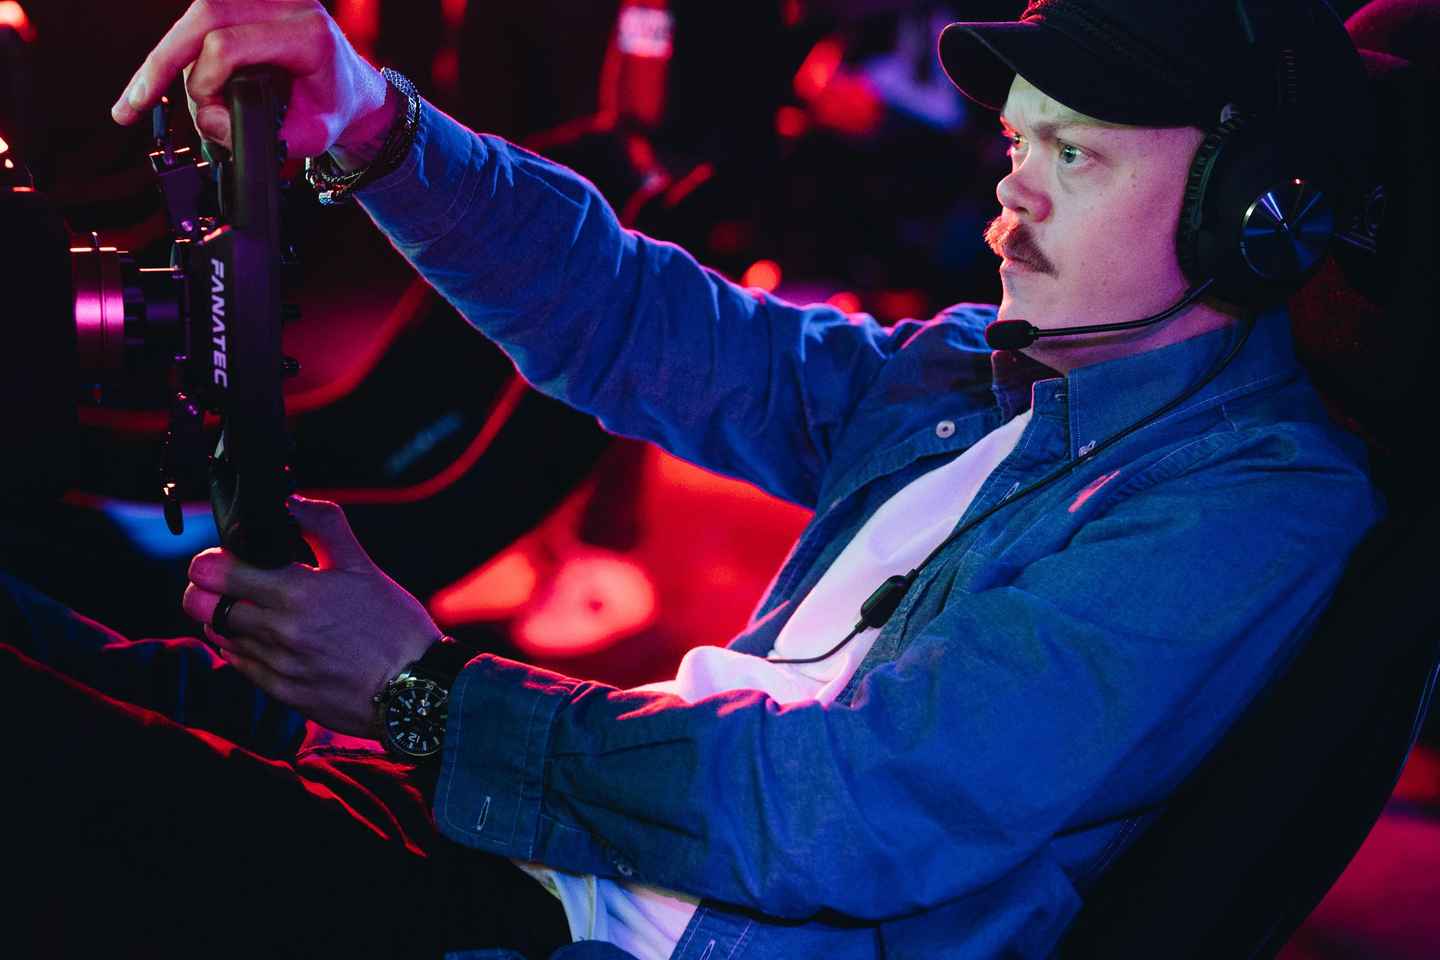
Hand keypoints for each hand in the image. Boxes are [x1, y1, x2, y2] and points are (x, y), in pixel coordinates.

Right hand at [110, 0, 394, 160]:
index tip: (204, 115)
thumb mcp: (308, 137)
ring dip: (166, 57)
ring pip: (196, 14)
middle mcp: (286, 2)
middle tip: (133, 107)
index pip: (229, 44)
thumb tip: (208, 120)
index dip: (203, 81)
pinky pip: (201, 15)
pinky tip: (156, 75)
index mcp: (307, 34)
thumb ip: (259, 133)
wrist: (350, 87)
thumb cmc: (331, 109)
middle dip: (163, 63)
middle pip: (203, 17)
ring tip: (141, 98)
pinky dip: (177, 47)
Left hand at [182, 495, 440, 737]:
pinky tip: (265, 638)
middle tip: (226, 584)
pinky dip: (241, 646)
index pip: (215, 571)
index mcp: (298, 592)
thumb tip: (292, 500)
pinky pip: (238, 664)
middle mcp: (279, 630)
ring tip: (252, 610)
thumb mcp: (364, 567)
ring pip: (216, 634)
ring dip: (224, 617)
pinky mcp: (281, 692)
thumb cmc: (395, 626)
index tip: (224, 558)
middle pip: (200, 604)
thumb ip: (323, 527)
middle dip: (205, 589)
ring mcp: (276, 665)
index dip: (211, 560)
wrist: (416, 691)